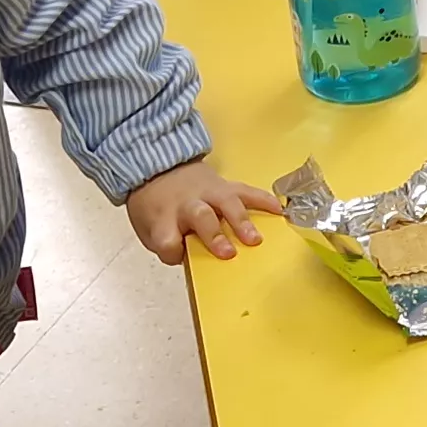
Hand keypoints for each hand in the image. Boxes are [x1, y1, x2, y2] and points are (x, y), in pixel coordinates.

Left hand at [127, 159, 273, 264]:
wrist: (157, 168)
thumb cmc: (156, 207)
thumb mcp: (148, 229)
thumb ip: (166, 246)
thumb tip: (191, 258)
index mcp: (163, 219)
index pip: (166, 239)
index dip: (171, 248)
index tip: (177, 252)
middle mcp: (187, 204)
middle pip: (201, 216)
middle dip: (214, 235)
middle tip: (228, 253)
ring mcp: (208, 192)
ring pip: (227, 202)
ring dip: (242, 220)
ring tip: (255, 239)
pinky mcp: (225, 185)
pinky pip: (246, 191)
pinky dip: (263, 200)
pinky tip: (278, 211)